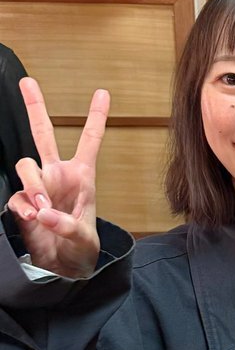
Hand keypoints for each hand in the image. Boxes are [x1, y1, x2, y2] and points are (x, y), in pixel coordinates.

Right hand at [6, 78, 108, 277]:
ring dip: (32, 185)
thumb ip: (66, 225)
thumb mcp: (84, 238)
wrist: (64, 267)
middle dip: (35, 107)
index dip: (96, 117)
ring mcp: (38, 187)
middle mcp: (57, 175)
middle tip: (26, 82)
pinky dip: (22, 207)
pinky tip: (32, 219)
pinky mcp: (22, 203)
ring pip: (25, 164)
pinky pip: (15, 196)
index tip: (103, 92)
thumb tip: (44, 213)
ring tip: (42, 209)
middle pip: (44, 134)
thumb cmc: (81, 247)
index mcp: (82, 176)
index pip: (90, 141)